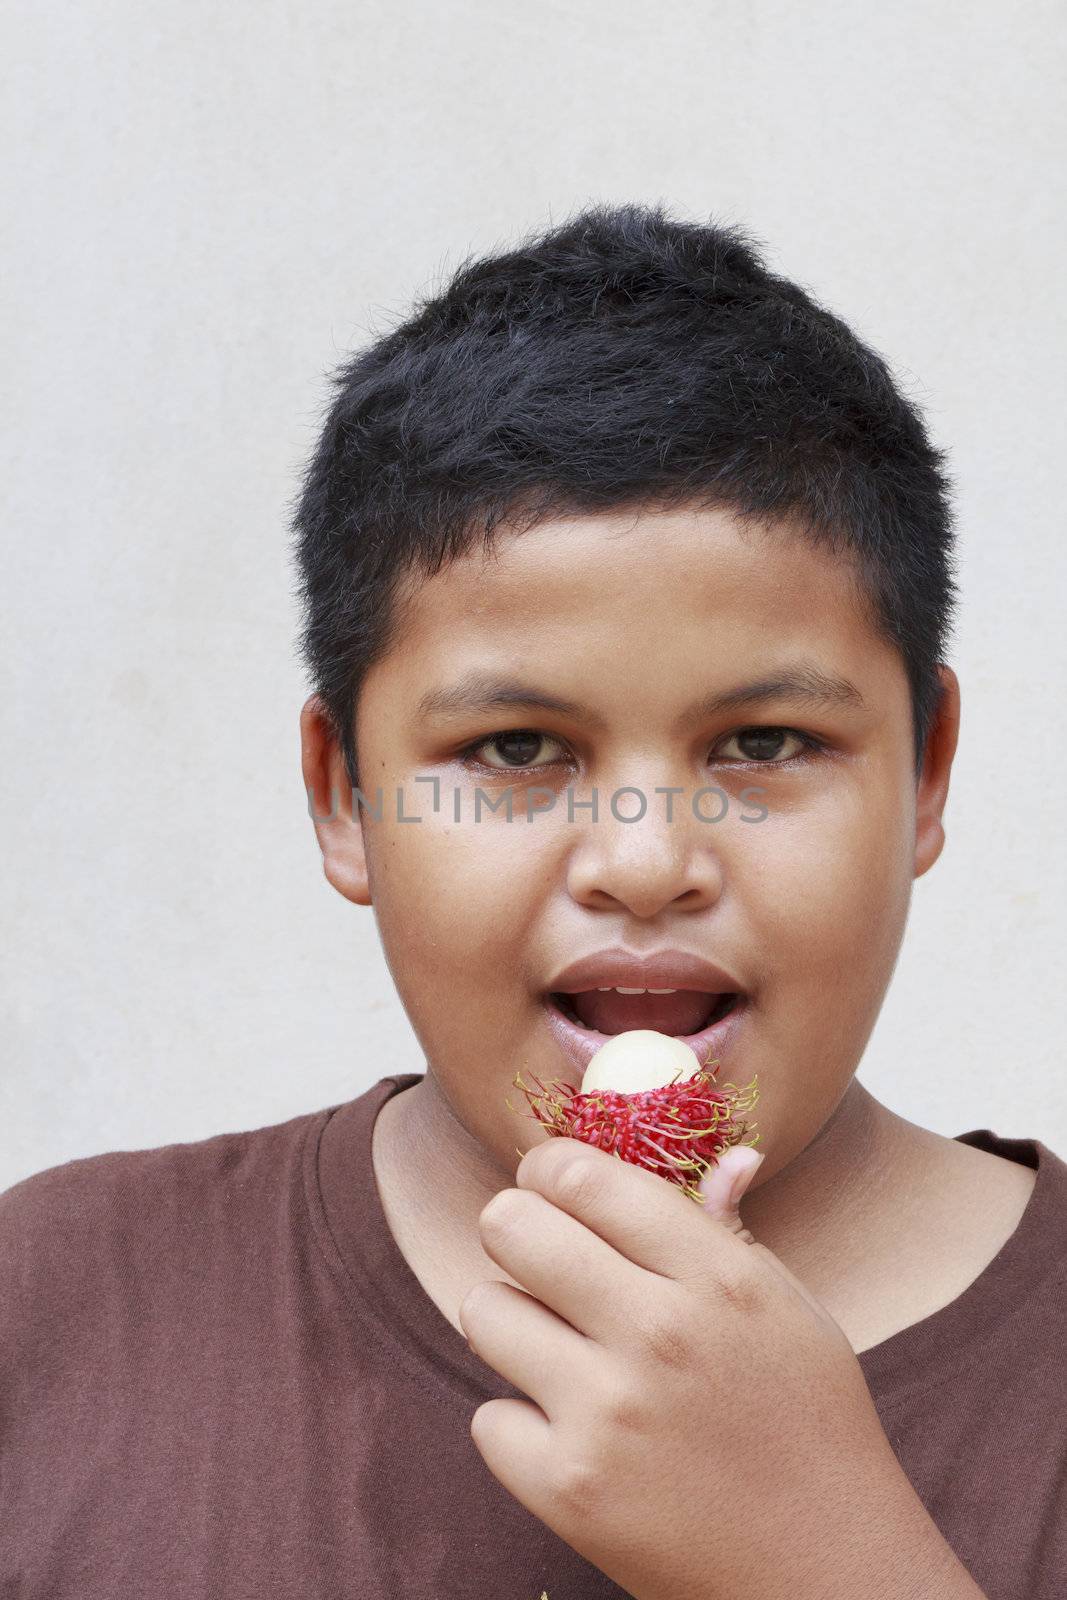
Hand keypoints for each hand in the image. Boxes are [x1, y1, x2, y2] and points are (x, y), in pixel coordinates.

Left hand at [459, 1139, 984, 1599]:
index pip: (583, 1175)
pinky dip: (519, 1426)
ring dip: (510, 1324)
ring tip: (555, 1348)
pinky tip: (571, 1433)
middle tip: (536, 1256)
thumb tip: (728, 1155)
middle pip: (511, 1225)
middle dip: (513, 1230)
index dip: (549, 1169)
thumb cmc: (810, 1427)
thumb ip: (733, 1233)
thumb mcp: (792, 1312)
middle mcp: (658, 1333)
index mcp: (717, 1276)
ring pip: (482, 1311)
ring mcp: (608, 1414)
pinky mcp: (569, 1490)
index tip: (551, 1187)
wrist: (826, 1574)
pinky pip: (488, 1418)